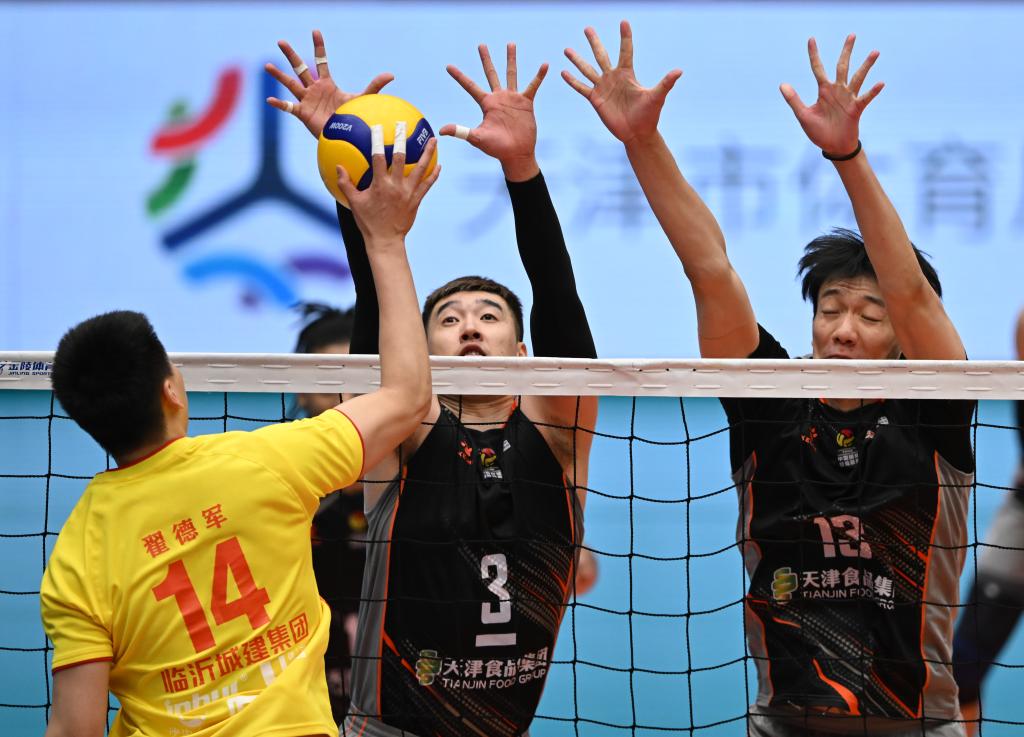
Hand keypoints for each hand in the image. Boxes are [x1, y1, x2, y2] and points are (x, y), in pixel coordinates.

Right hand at [265, 29, 393, 138]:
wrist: (344, 136)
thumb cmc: (351, 118)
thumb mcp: (363, 99)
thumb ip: (374, 86)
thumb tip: (391, 74)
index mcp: (326, 84)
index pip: (321, 61)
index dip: (319, 46)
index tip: (315, 31)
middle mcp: (313, 89)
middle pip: (299, 68)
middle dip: (291, 55)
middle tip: (281, 41)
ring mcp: (306, 101)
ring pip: (290, 84)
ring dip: (279, 76)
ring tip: (267, 66)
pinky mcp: (302, 113)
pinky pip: (289, 107)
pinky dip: (280, 104)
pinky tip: (270, 99)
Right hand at [338, 132, 439, 242]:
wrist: (386, 240)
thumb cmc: (368, 222)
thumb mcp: (354, 203)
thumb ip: (345, 184)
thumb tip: (338, 167)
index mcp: (380, 185)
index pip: (378, 158)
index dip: (377, 142)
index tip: (376, 127)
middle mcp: (396, 186)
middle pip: (400, 158)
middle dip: (402, 140)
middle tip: (404, 125)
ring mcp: (409, 193)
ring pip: (420, 169)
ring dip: (427, 153)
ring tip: (433, 140)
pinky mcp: (417, 200)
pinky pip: (428, 185)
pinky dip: (433, 174)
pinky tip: (438, 165)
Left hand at [440, 43, 545, 179]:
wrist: (516, 153)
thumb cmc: (496, 148)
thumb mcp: (476, 138)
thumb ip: (460, 131)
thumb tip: (441, 130)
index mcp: (486, 104)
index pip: (470, 86)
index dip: (459, 76)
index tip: (448, 66)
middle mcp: (498, 98)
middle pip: (491, 73)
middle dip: (486, 59)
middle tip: (481, 45)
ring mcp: (513, 99)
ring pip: (511, 74)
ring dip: (510, 59)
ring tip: (510, 44)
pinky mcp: (526, 103)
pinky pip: (533, 86)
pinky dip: (539, 76)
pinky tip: (544, 65)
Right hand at [562, 21, 681, 145]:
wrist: (637, 133)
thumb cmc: (649, 115)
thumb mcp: (657, 97)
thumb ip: (666, 83)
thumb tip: (679, 71)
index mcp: (627, 74)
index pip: (626, 50)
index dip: (625, 36)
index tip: (623, 21)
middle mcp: (613, 77)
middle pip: (601, 55)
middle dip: (594, 41)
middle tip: (587, 28)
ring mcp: (603, 88)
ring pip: (587, 69)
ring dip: (577, 60)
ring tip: (567, 49)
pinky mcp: (596, 99)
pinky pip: (582, 88)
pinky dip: (572, 81)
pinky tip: (563, 72)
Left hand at [780, 35, 883, 156]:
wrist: (833, 147)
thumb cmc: (818, 132)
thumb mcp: (803, 115)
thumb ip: (793, 100)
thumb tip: (782, 84)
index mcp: (823, 91)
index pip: (818, 68)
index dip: (814, 54)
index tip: (811, 39)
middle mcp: (837, 90)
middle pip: (842, 66)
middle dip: (847, 51)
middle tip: (852, 35)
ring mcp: (848, 98)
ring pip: (858, 77)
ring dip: (866, 65)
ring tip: (875, 51)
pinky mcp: (857, 108)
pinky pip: (866, 97)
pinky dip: (873, 91)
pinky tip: (880, 83)